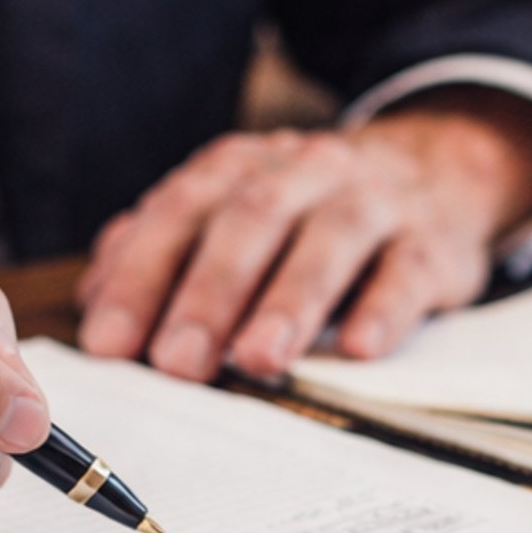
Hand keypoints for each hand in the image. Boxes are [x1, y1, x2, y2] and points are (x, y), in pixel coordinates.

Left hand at [76, 88, 531, 382]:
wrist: (437, 170)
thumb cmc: (310, 213)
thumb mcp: (234, 213)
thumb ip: (165, 249)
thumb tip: (94, 298)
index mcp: (241, 169)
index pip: (180, 214)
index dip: (140, 277)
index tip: (109, 343)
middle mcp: (303, 172)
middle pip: (250, 221)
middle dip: (208, 294)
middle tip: (176, 363)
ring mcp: (372, 201)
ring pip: (329, 240)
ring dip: (289, 301)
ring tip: (257, 360)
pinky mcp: (431, 243)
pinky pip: (407, 271)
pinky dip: (383, 309)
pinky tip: (358, 349)